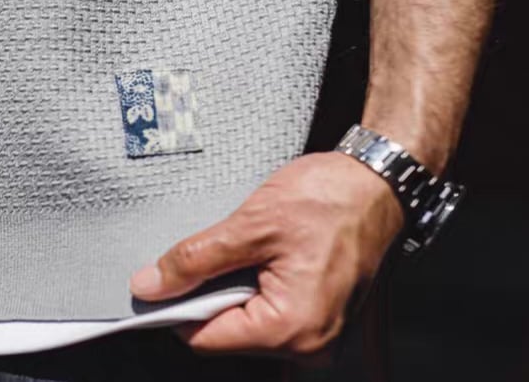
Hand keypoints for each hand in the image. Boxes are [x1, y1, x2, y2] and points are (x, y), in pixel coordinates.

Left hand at [129, 151, 404, 357]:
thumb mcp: (251, 224)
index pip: (206, 339)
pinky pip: (273, 315)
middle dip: (209, 294)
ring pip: (249, 324)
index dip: (176, 308)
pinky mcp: (323, 318)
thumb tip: (149, 286)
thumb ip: (196, 259)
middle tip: (214, 248)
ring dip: (234, 289)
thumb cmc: (328, 199)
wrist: (378, 182)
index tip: (161, 277)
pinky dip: (256, 288)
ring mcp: (320, 336)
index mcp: (291, 330)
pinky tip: (263, 255)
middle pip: (229, 334)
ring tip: (248, 247)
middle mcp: (310, 346)